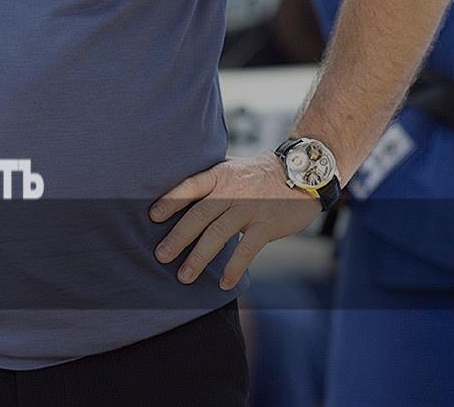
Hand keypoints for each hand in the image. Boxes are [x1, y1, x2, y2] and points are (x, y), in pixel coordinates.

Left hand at [148, 153, 321, 290]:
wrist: (302, 172)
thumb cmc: (259, 175)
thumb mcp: (232, 170)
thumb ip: (211, 183)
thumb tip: (182, 202)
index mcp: (219, 175)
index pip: (189, 187)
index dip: (169, 201)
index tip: (152, 217)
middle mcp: (231, 190)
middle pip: (198, 215)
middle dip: (177, 237)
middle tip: (161, 256)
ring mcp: (249, 207)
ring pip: (218, 234)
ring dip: (198, 257)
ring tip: (183, 276)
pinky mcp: (266, 224)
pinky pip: (246, 250)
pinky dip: (233, 267)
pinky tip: (223, 284)